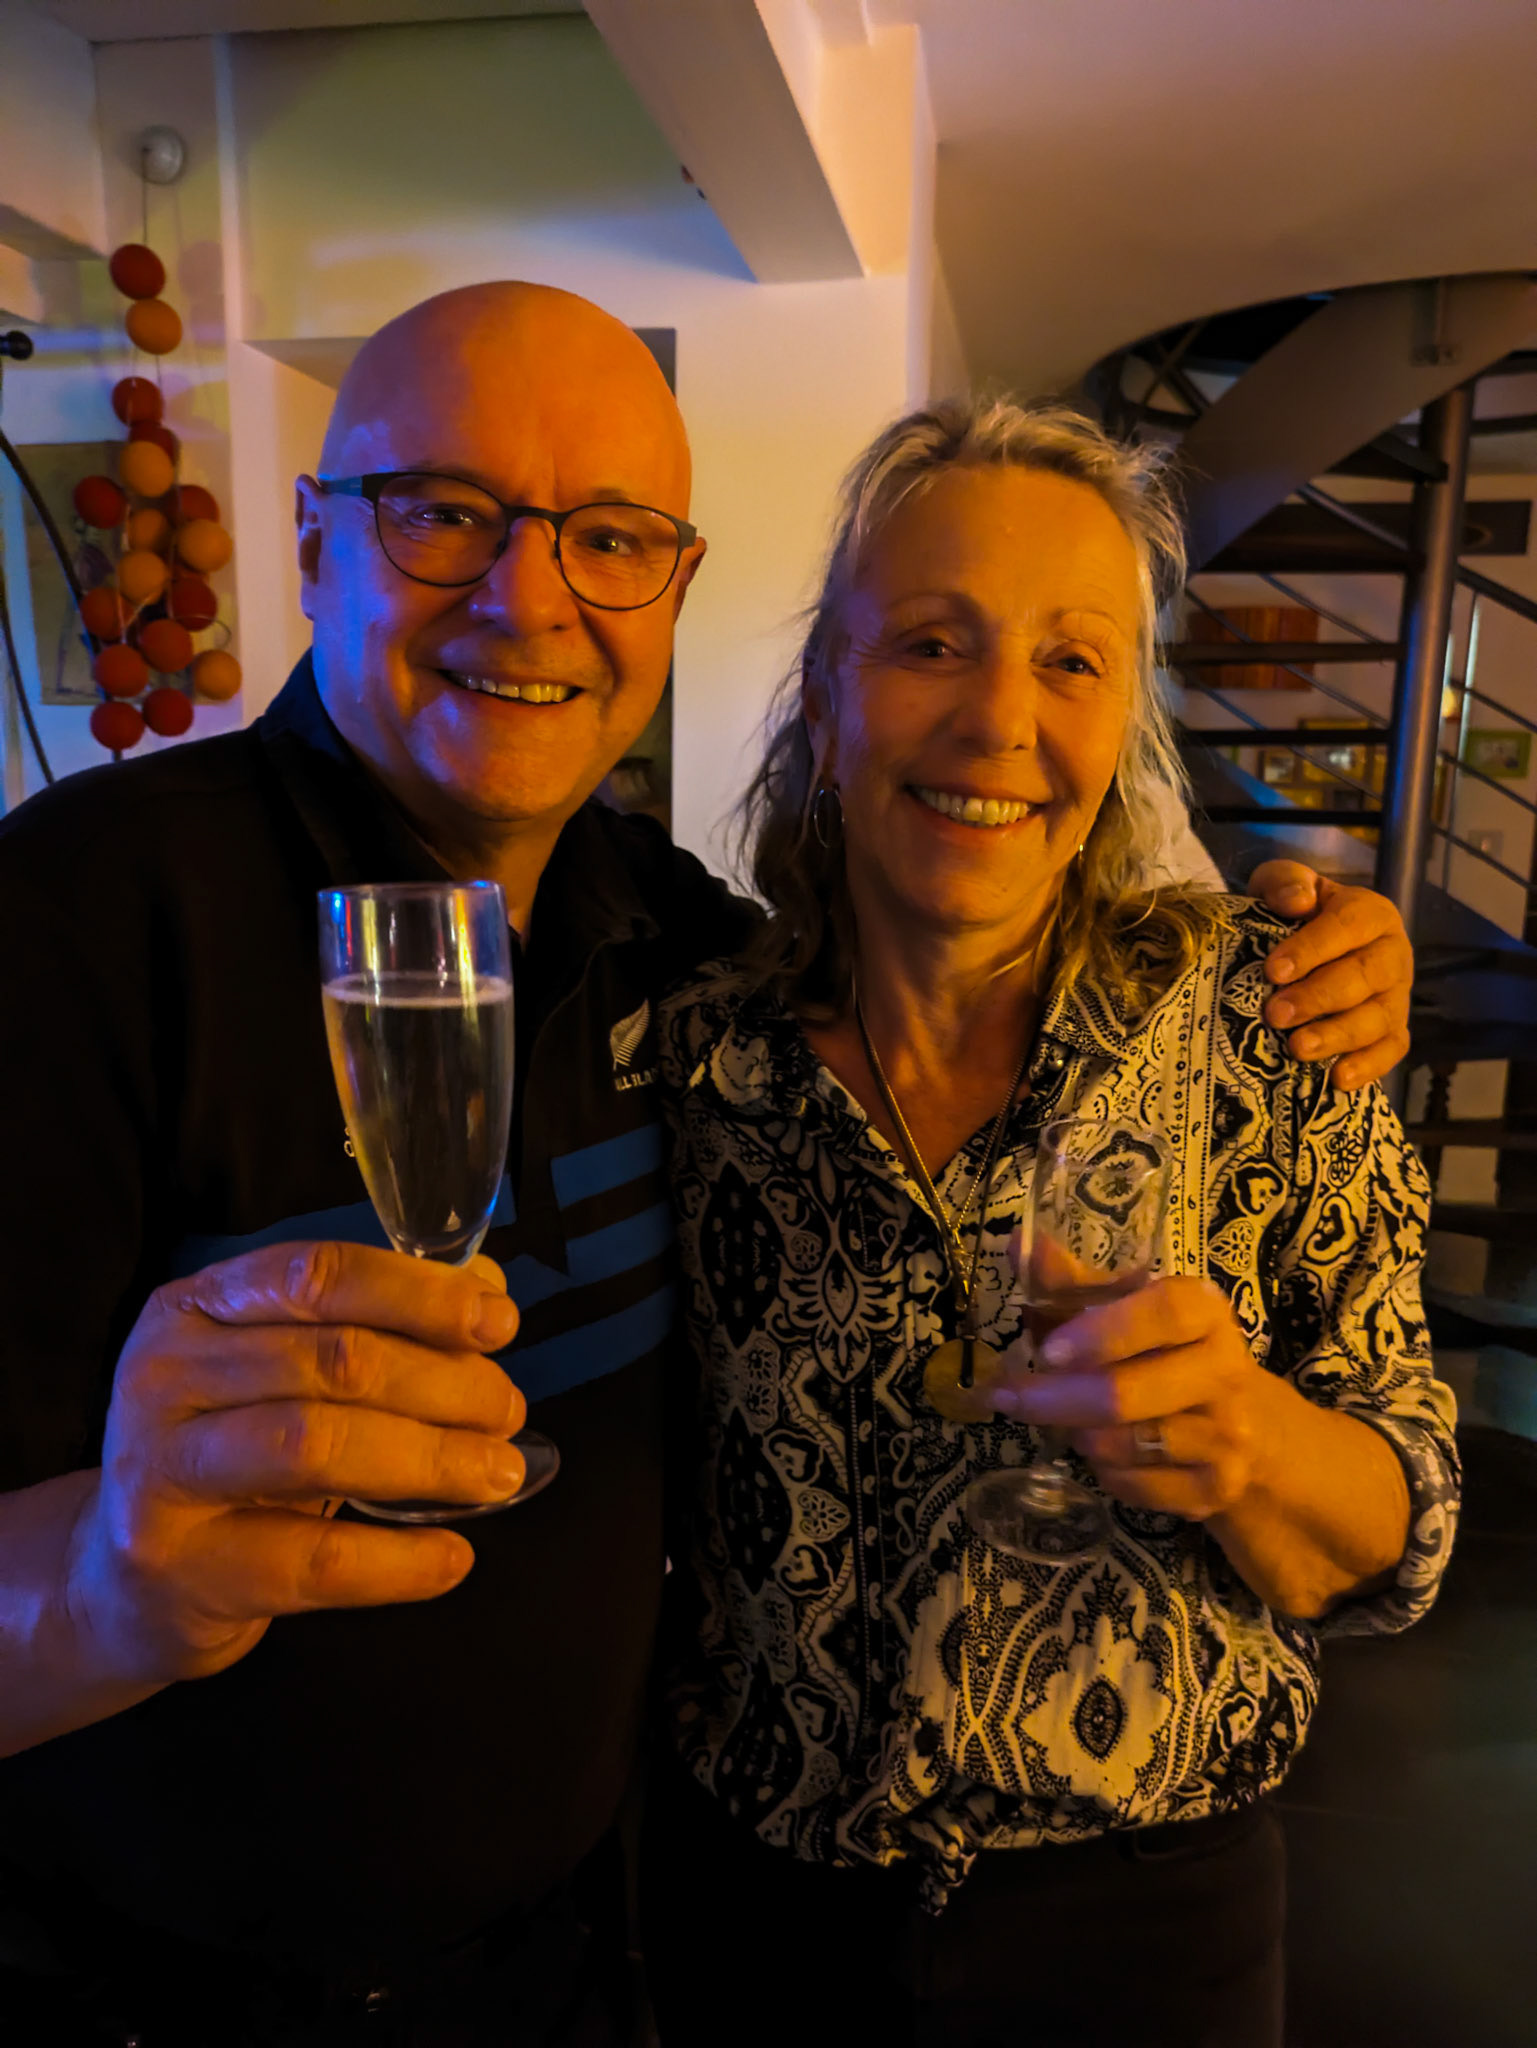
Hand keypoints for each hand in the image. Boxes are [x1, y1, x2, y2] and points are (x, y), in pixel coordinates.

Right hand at [69, 1241, 524, 1688]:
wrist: (126, 1584)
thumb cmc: (231, 1457)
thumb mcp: (288, 1375)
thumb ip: (379, 1324)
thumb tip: (485, 1286)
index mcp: (198, 1306)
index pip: (318, 1275)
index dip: (419, 1295)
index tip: (498, 1322)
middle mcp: (164, 1375)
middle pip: (333, 1362)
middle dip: (443, 1384)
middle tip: (508, 1410)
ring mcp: (160, 1472)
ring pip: (318, 1446)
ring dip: (430, 1458)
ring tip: (499, 1473)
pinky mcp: (177, 1567)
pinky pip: (312, 1559)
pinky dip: (398, 1561)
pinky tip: (453, 1558)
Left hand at [991, 1276, 1277, 1519]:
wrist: (1249, 1428)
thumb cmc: (1167, 1353)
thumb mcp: (1127, 1310)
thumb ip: (1069, 1281)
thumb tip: (1015, 1244)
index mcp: (1205, 1311)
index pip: (1166, 1312)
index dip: (1105, 1331)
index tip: (1049, 1351)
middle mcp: (1225, 1369)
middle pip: (1126, 1394)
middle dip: (1054, 1399)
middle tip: (1008, 1395)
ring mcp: (1226, 1434)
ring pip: (1121, 1444)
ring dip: (1075, 1434)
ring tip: (1065, 1418)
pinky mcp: (1216, 1488)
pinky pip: (1132, 1486)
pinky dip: (1102, 1470)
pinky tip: (1103, 1452)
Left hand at [1248, 862, 1411, 1089]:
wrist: (1302, 945)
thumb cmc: (1292, 913)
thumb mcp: (1283, 885)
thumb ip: (1286, 882)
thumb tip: (1296, 900)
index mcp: (1372, 913)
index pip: (1348, 926)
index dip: (1312, 949)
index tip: (1273, 970)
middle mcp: (1393, 954)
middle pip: (1365, 977)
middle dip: (1319, 997)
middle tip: (1276, 1013)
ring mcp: (1397, 996)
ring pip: (1378, 1018)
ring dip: (1338, 1035)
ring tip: (1297, 1048)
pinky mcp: (1394, 1031)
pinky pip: (1392, 1050)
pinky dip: (1369, 1066)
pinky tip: (1338, 1079)